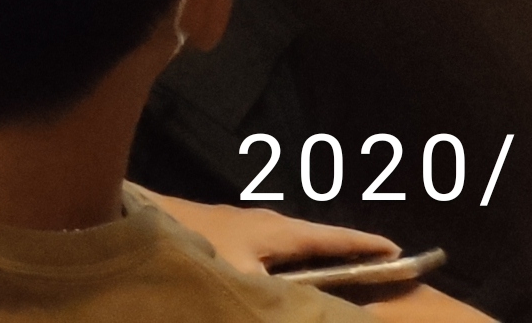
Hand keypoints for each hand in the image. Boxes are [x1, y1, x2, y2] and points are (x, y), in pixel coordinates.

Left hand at [158, 198, 408, 283]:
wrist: (133, 217)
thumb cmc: (191, 249)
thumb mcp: (239, 283)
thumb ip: (275, 302)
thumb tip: (304, 315)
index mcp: (277, 232)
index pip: (332, 238)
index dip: (365, 246)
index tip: (398, 251)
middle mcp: (265, 223)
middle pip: (316, 239)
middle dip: (347, 252)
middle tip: (377, 271)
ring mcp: (243, 225)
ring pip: (291, 243)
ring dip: (317, 257)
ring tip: (339, 278)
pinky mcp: (224, 234)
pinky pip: (270, 249)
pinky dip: (289, 261)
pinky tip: (283, 280)